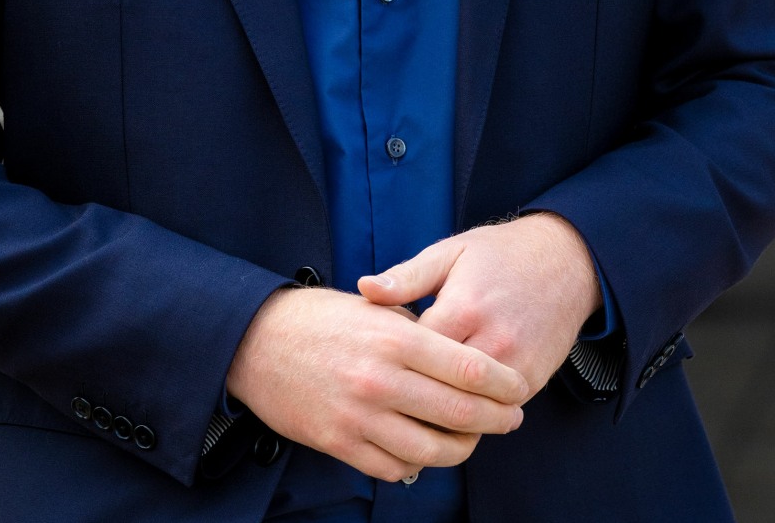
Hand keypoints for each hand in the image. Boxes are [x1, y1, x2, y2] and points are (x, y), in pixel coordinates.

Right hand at [226, 286, 526, 482]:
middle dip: (496, 420)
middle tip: (512, 419)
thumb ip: (416, 329)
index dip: (503, 384)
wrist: (256, 341)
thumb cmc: (319, 317)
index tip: (519, 388)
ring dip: (460, 449)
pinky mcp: (339, 443)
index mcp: (395, 337)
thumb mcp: (372, 307)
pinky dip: (415, 464)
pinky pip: (394, 468)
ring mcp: (360, 416)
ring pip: (432, 451)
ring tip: (469, 439)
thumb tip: (460, 356)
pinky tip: (422, 450)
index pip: (469, 369)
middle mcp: (381, 379)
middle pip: (460, 413)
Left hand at [358, 214, 601, 400]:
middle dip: (412, 398)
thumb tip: (364, 288)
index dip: (392, 362)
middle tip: (387, 402)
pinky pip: (496, 411)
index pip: (415, 354)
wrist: (565, 260)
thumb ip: (406, 277)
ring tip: (414, 414)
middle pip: (440, 390)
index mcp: (462, 307)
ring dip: (442, 416)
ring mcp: (516, 364)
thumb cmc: (498, 254)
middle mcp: (491, 340)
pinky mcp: (533, 380)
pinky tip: (451, 412)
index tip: (376, 364)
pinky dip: (473, 416)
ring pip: (469, 410)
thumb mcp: (449, 253)